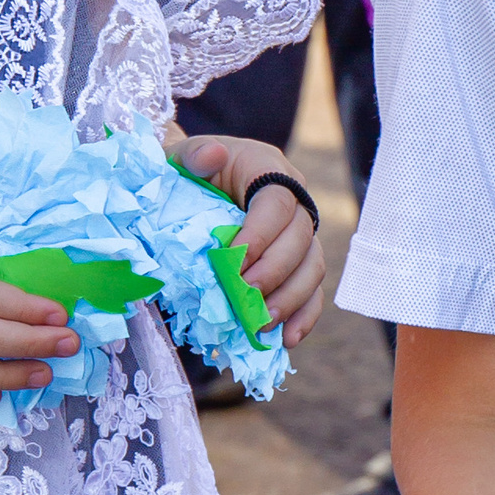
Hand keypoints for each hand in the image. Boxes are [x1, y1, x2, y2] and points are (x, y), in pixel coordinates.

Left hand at [170, 136, 326, 347]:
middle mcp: (293, 198)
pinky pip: (311, 289)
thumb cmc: (187, 168)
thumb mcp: (182, 156)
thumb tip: (212, 156)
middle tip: (244, 299)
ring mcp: (299, 231)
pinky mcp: (298, 260)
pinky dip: (303, 315)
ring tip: (261, 324)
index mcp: (268, 167)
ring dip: (290, 299)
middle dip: (274, 274)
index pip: (277, 204)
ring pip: (312, 267)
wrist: (191, 180)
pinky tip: (286, 339)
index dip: (261, 235)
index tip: (234, 262)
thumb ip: (192, 154)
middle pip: (301, 238)